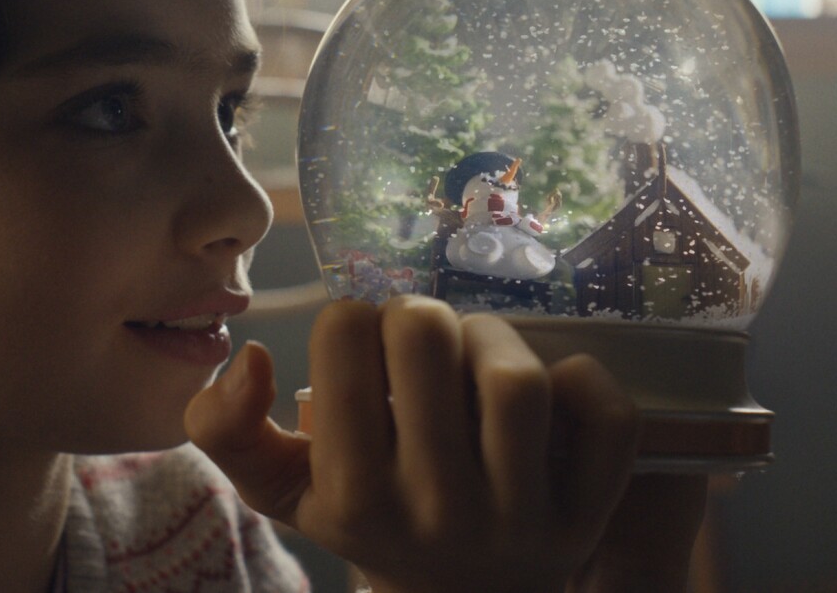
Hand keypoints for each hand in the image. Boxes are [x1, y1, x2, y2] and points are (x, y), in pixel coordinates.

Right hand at [186, 295, 668, 592]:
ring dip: (493, 338)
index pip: (346, 334)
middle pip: (427, 335)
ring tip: (478, 356)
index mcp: (352, 493)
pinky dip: (585, 380)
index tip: (362, 353)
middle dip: (418, 317)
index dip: (352, 323)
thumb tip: (251, 357)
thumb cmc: (369, 519)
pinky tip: (550, 393)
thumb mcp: (282, 490)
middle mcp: (434, 510)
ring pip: (515, 376)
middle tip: (420, 344)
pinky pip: (607, 415)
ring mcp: (519, 519)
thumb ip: (228, 429)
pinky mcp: (588, 514)